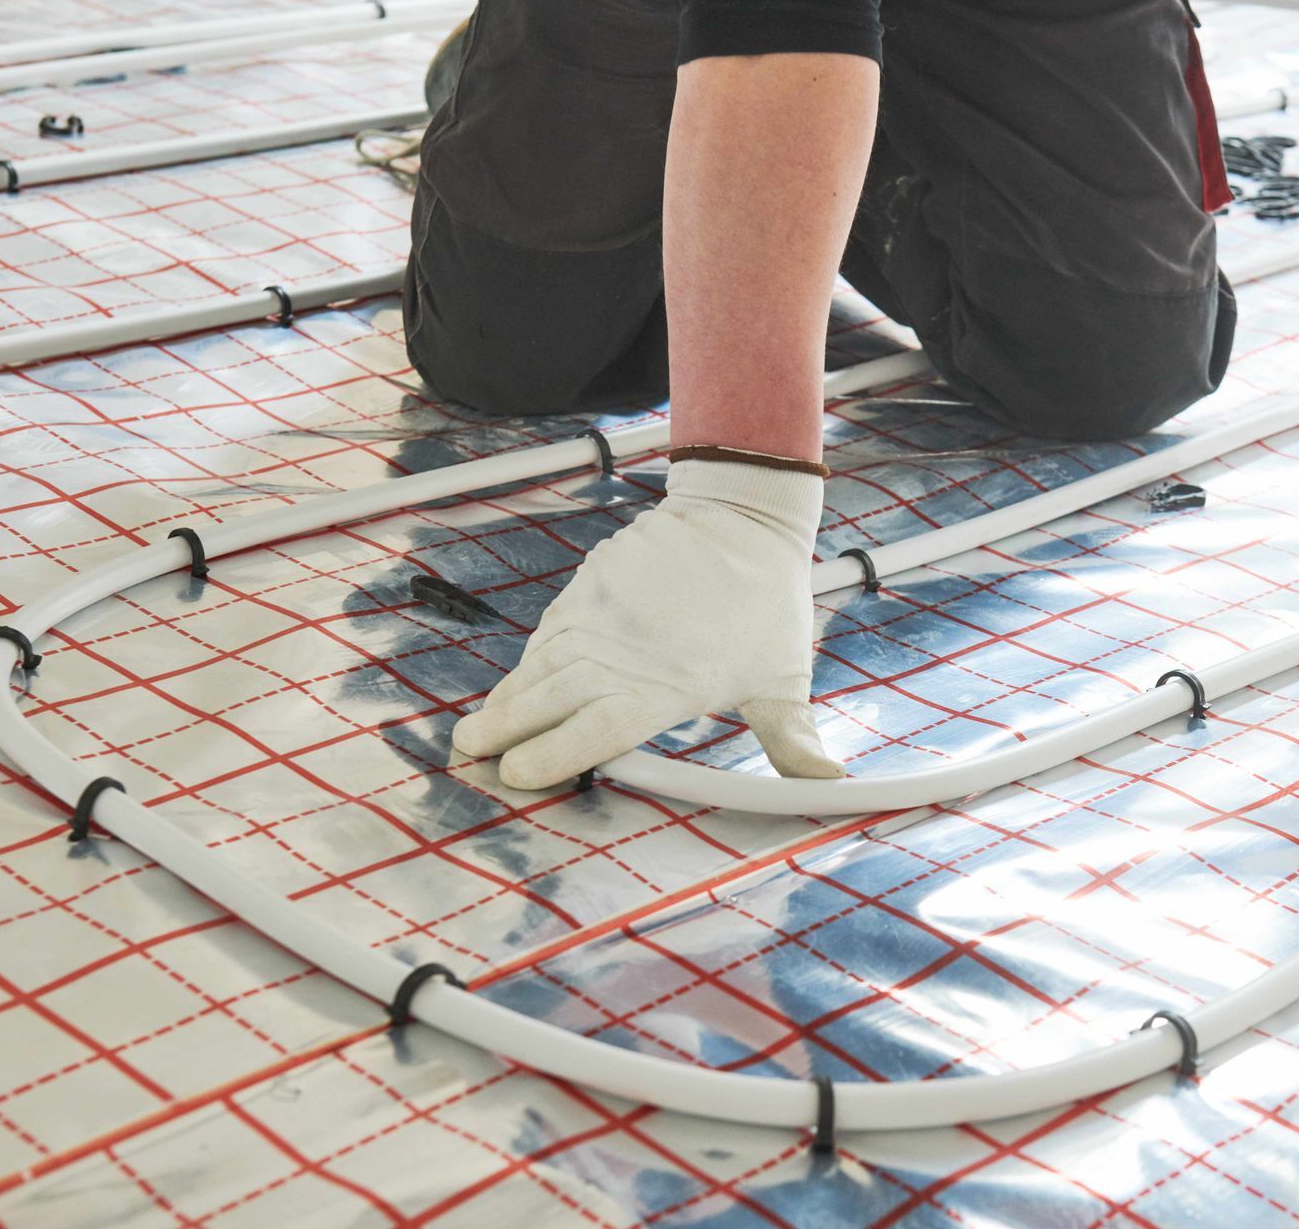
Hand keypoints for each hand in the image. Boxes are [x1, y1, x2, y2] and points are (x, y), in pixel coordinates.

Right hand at [453, 459, 842, 788]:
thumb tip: (831, 784)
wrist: (743, 514)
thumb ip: (793, 738)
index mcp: (667, 685)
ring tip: (475, 730)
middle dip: (505, 731)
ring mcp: (601, 614)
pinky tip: (515, 684)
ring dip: (506, 700)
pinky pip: (549, 632)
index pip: (597, 729)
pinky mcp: (589, 585)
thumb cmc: (768, 604)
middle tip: (468, 757)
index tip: (517, 777)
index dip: (553, 755)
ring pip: (540, 665)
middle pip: (550, 700)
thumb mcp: (784, 677)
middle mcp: (623, 652)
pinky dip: (528, 662)